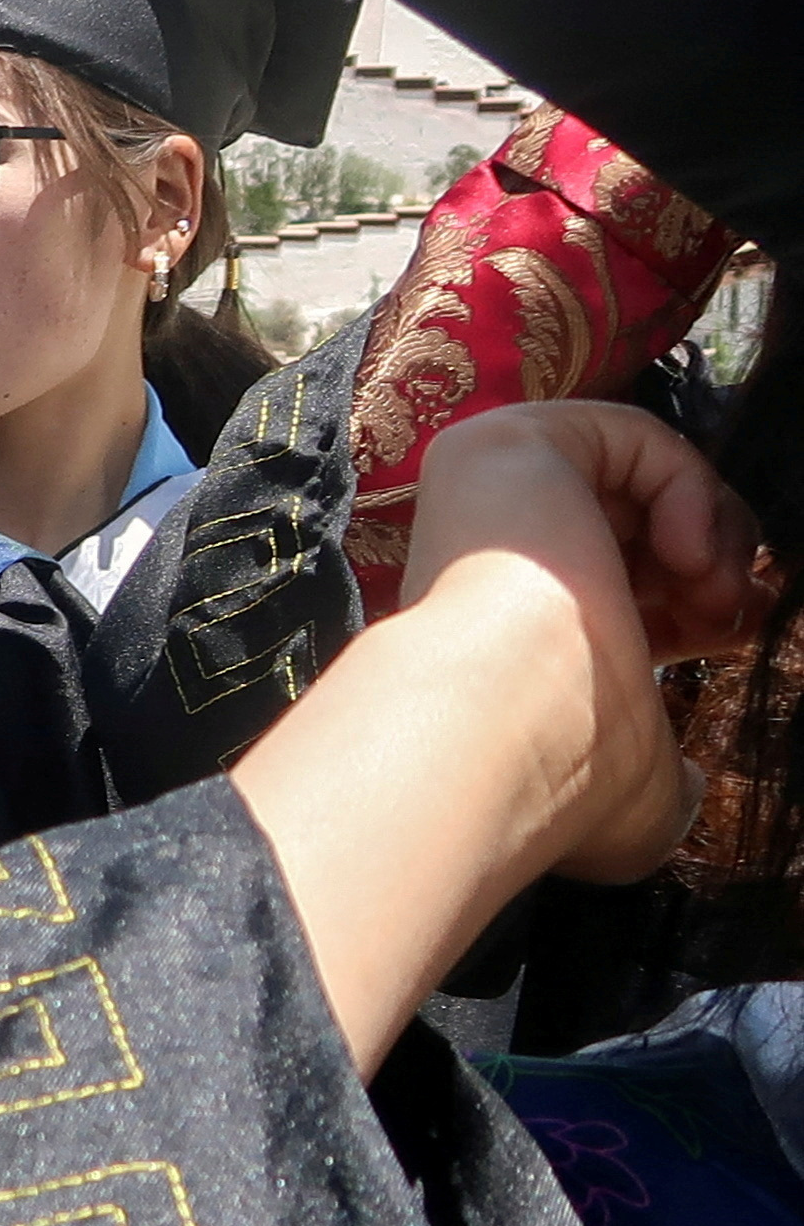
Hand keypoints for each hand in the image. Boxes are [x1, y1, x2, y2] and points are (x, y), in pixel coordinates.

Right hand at [401, 401, 761, 883]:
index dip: (698, 600)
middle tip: (727, 613)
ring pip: (643, 477)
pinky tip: (684, 555)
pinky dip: (688, 487)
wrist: (502, 720)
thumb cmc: (562, 770)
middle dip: (712, 563)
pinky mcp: (506, 441)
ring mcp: (492, 492)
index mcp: (515, 623)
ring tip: (711, 591)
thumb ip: (672, 778)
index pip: (625, 581)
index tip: (733, 634)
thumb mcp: (644, 791)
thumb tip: (696, 786)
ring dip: (710, 531)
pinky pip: (632, 435)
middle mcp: (492, 554)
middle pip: (641, 522)